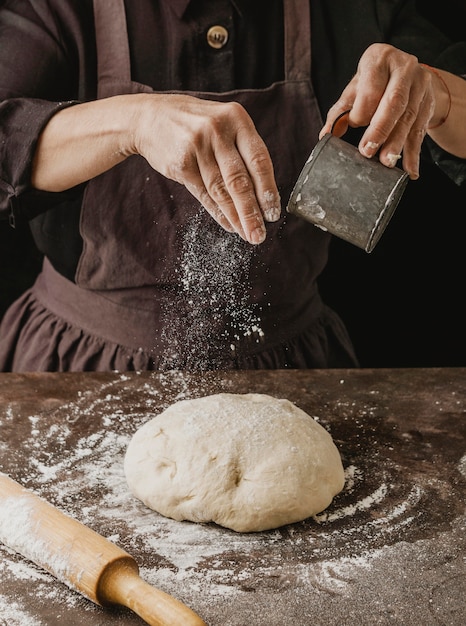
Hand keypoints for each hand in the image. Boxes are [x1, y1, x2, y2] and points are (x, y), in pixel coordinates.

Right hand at [133, 94, 280, 243]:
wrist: (150, 117)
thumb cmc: (195, 125)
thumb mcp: (223, 125)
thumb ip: (242, 151)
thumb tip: (263, 194)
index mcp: (237, 119)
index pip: (259, 160)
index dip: (268, 190)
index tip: (273, 213)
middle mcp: (218, 131)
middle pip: (240, 180)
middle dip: (252, 212)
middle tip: (260, 234)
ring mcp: (197, 147)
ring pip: (221, 191)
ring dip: (236, 217)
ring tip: (247, 234)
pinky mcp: (181, 164)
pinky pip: (204, 195)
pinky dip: (218, 213)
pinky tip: (229, 225)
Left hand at [319, 43, 450, 179]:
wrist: (407, 73)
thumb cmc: (375, 81)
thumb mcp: (355, 90)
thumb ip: (340, 111)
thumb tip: (325, 135)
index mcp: (380, 59)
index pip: (371, 89)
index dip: (361, 110)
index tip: (353, 125)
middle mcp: (404, 68)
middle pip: (394, 102)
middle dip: (380, 129)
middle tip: (367, 152)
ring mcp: (421, 85)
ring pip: (409, 118)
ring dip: (397, 143)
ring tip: (387, 163)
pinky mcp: (429, 102)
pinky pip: (421, 130)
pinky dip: (414, 153)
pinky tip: (410, 169)